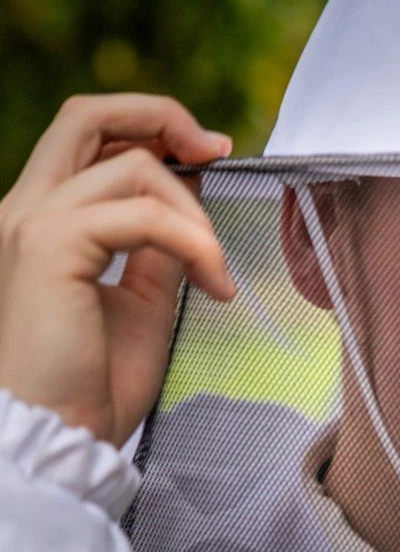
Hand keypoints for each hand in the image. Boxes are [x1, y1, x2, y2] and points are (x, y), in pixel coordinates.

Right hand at [0, 93, 235, 447]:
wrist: (60, 437)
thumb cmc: (91, 386)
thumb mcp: (142, 304)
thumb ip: (159, 251)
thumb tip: (192, 211)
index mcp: (43, 219)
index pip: (89, 138)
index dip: (152, 130)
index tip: (210, 154)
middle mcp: (27, 209)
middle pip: (88, 114)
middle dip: (163, 117)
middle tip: (219, 151)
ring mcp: (32, 223)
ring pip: (134, 167)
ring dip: (197, 215)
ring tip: (218, 272)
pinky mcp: (49, 245)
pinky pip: (143, 216)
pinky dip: (193, 241)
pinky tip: (214, 283)